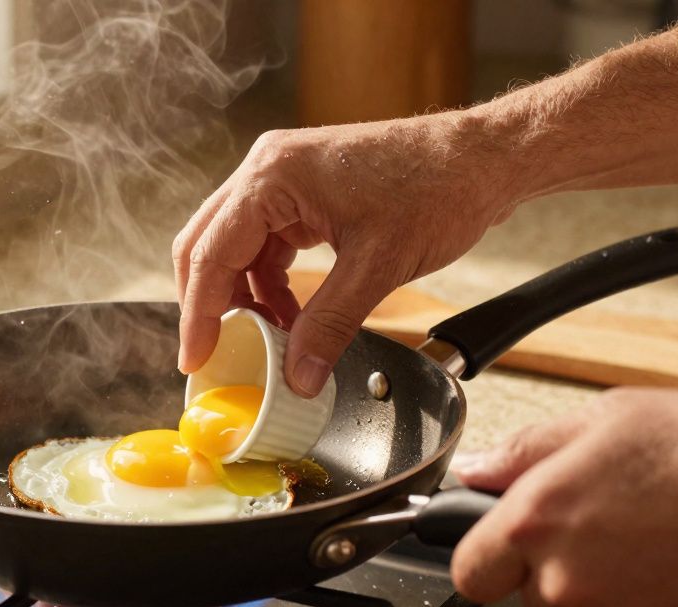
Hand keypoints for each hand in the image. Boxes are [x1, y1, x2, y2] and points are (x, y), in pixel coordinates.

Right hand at [172, 114, 520, 395]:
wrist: (483, 160)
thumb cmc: (438, 188)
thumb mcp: (377, 267)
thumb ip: (329, 325)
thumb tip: (298, 375)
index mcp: (273, 176)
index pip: (211, 253)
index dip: (199, 312)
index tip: (194, 356)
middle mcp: (268, 168)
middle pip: (207, 246)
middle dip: (210, 304)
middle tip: (214, 354)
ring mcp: (284, 178)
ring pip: (234, 248)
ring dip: (244, 297)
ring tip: (265, 341)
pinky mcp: (303, 192)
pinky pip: (266, 244)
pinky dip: (269, 284)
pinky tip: (289, 317)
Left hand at [451, 387, 677, 606]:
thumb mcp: (614, 417)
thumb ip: (530, 449)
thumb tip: (481, 469)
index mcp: (540, 520)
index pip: (470, 568)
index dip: (487, 552)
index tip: (502, 542)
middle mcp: (569, 582)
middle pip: (532, 595)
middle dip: (558, 565)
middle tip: (610, 522)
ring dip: (612, 586)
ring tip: (665, 535)